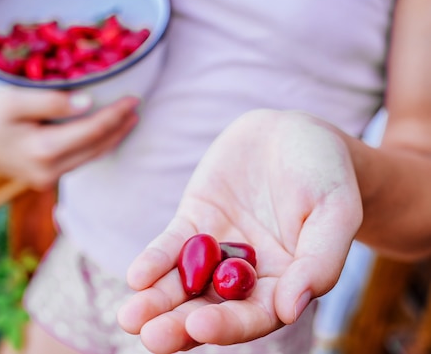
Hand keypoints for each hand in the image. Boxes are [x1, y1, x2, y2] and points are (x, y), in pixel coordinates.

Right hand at [0, 84, 140, 188]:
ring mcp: (45, 179)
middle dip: (119, 128)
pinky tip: (104, 133)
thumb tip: (89, 104)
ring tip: (128, 120)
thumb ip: (52, 102)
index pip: (92, 131)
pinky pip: (77, 161)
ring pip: (89, 158)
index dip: (116, 114)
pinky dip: (94, 146)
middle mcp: (47, 172)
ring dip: (111, 139)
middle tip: (137, 108)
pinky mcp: (43, 179)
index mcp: (42, 151)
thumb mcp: (15, 99)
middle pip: (96, 148)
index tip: (134, 98)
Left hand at [117, 109, 362, 353]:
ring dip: (157, 301)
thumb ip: (319, 261)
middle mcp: (246, 274)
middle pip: (210, 308)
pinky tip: (137, 277)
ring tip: (129, 318)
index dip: (227, 325)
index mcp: (285, 283)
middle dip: (179, 325)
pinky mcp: (194, 222)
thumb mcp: (335, 211)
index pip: (254, 315)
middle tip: (152, 338)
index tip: (199, 327)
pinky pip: (172, 246)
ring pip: (183, 284)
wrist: (294, 132)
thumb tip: (289, 309)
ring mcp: (217, 249)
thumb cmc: (326, 173)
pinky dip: (155, 261)